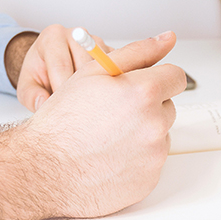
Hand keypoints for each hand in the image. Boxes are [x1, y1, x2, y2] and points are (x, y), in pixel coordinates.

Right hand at [0, 31, 184, 219]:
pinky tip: (110, 157)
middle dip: (147, 107)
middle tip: (113, 114)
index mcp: (144, 92)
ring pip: (160, 135)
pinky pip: (152, 162)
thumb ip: (137, 52)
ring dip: (142, 133)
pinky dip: (136, 159)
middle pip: (167, 107)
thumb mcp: (93, 73)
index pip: (176, 77)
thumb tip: (166, 39)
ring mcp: (154, 155)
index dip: (157, 79)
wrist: (44, 170)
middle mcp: (154, 124)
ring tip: (108, 137)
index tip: (143, 86)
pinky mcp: (150, 180)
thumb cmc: (63, 122)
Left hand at [11, 24, 111, 111]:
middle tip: (75, 109)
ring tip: (87, 104)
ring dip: (97, 89)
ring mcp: (96, 41)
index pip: (61, 65)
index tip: (61, 109)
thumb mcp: (26, 86)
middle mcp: (76, 34)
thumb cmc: (39, 74)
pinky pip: (116, 70)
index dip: (61, 90)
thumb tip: (43, 104)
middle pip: (85, 66)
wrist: (51, 64)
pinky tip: (99, 97)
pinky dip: (109, 86)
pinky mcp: (111, 51)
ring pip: (103, 69)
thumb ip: (31, 96)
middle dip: (80, 91)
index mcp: (52, 36)